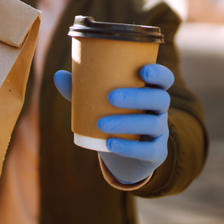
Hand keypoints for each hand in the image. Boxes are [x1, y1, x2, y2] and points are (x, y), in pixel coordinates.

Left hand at [54, 64, 173, 183]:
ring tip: (101, 124)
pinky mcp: (156, 154)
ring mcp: (160, 132)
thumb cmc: (111, 117)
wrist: (120, 153)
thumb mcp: (97, 103)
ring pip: (153, 124)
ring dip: (127, 123)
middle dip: (138, 96)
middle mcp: (159, 110)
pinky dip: (129, 148)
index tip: (143, 70)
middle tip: (111, 97)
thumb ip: (81, 90)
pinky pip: (148, 151)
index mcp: (149, 92)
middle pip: (159, 99)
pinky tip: (110, 145)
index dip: (159, 73)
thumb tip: (58, 75)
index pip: (164, 79)